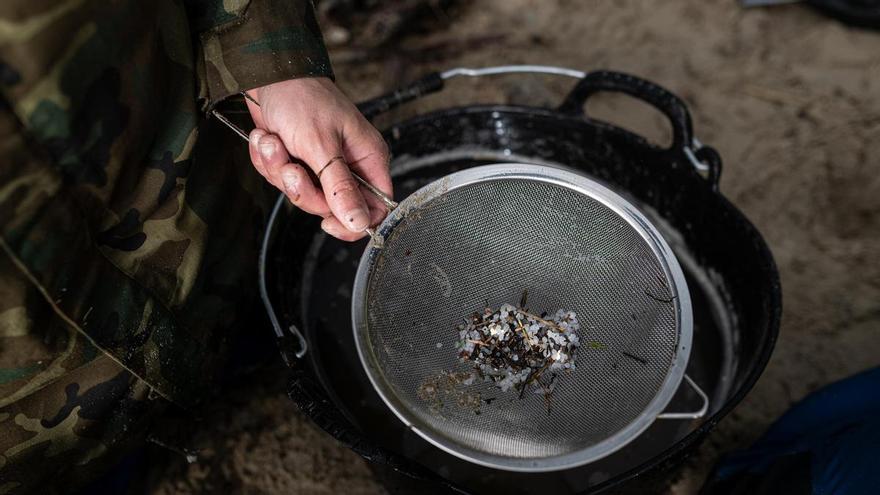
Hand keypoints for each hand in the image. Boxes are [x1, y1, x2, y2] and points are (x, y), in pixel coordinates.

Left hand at [245, 77, 391, 240]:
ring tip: (274, 142)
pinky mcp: (299, 163)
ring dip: (279, 170)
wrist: (269, 76)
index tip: (326, 221)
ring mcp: (322, 166)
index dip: (352, 223)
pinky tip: (268, 140)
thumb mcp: (322, 146)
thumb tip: (359, 223)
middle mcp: (349, 166)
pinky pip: (283, 182)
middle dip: (302, 188)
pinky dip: (269, 162)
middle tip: (291, 166)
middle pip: (331, 208)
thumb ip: (340, 188)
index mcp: (368, 160)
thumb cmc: (302, 98)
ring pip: (303, 195)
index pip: (374, 209)